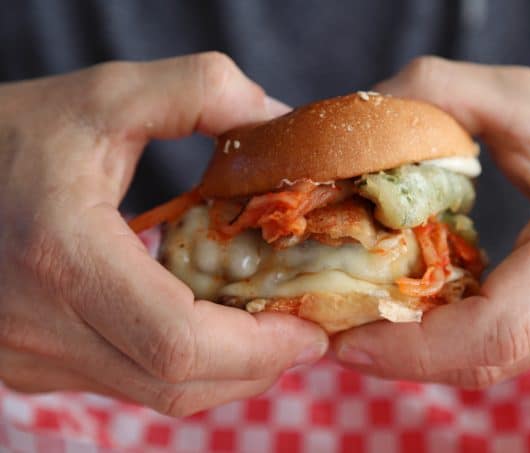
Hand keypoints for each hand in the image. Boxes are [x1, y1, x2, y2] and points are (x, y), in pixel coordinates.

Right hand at [0, 53, 327, 415]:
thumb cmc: (12, 134)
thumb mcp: (107, 95)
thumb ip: (200, 90)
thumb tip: (279, 124)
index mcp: (62, 255)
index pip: (177, 341)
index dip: (258, 347)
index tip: (309, 330)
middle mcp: (41, 325)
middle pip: (175, 384)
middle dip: (256, 366)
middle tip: (302, 334)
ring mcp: (33, 355)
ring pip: (154, 394)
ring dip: (226, 372)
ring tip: (267, 332)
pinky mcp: (34, 364)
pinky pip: (128, 383)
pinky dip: (184, 366)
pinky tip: (210, 328)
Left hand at [332, 57, 529, 386]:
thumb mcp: (527, 97)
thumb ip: (438, 93)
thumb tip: (363, 117)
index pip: (491, 334)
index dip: (409, 349)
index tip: (345, 340)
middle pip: (484, 362)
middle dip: (401, 356)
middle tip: (335, 330)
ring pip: (494, 364)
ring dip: (424, 352)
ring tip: (365, 319)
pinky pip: (511, 349)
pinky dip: (456, 339)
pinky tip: (419, 311)